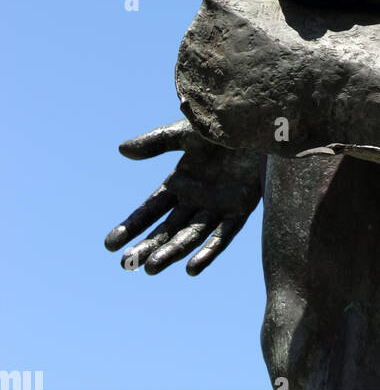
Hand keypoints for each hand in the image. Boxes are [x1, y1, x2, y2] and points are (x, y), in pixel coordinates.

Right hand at [104, 120, 260, 275]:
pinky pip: (223, 234)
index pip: (151, 209)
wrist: (259, 120)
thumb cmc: (224, 123)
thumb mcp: (186, 132)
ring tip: (152, 268)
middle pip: (168, 228)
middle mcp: (197, 198)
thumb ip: (156, 142)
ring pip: (191, 235)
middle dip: (148, 246)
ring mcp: (218, 206)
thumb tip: (121, 150)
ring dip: (172, 252)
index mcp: (181, 181)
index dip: (132, 225)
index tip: (109, 244)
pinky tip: (192, 268)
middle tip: (127, 264)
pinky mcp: (241, 208)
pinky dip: (208, 251)